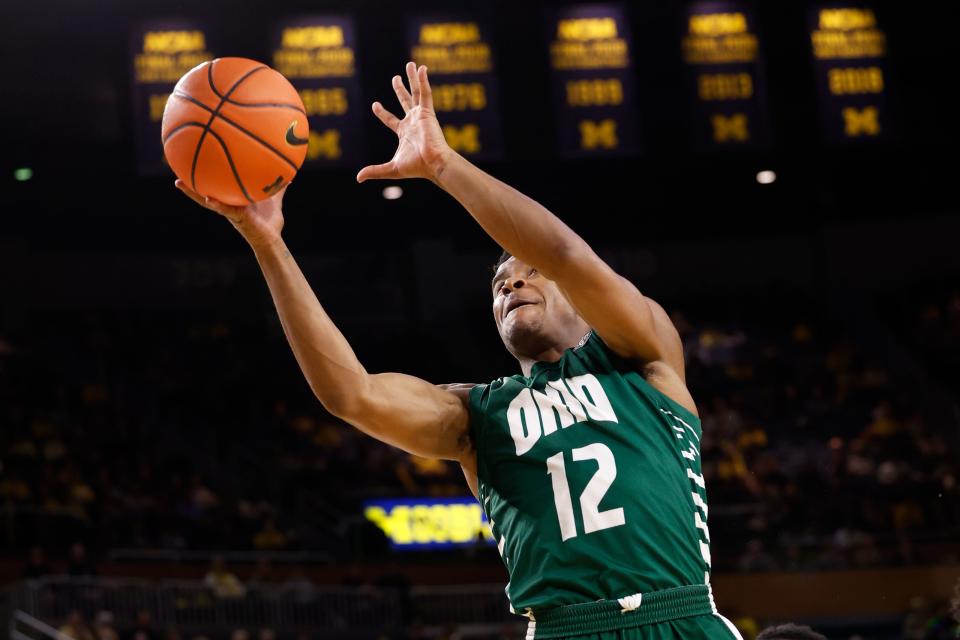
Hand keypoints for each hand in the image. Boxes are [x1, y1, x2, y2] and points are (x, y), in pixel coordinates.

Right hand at [175, 179, 285, 251]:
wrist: (272, 239)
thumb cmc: (270, 222)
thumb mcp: (274, 200)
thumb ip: (278, 188)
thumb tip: (289, 176)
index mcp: (233, 200)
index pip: (216, 187)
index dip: (205, 178)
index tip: (193, 165)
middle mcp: (227, 204)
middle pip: (205, 192)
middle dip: (190, 184)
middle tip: (176, 173)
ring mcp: (228, 211)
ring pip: (206, 200)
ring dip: (193, 193)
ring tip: (179, 183)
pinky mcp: (235, 217)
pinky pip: (223, 209)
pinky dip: (216, 204)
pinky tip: (208, 199)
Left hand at [357, 62, 453, 183]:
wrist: (433, 163)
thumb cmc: (416, 167)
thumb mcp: (391, 169)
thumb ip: (374, 171)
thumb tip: (358, 178)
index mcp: (404, 132)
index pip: (390, 119)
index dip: (382, 112)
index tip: (375, 105)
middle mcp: (413, 122)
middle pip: (405, 101)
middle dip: (400, 89)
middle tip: (396, 77)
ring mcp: (420, 116)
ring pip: (416, 93)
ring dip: (413, 78)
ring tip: (411, 65)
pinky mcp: (428, 112)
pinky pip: (425, 93)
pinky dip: (423, 80)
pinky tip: (421, 69)